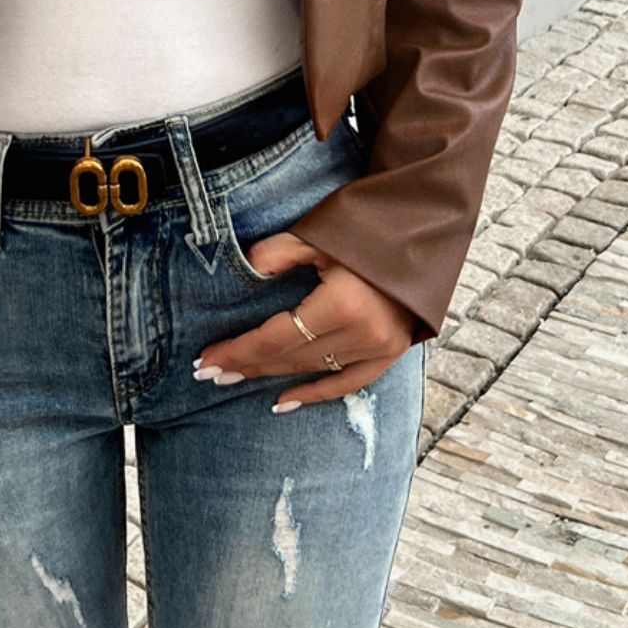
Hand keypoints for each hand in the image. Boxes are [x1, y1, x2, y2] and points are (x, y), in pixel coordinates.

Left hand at [195, 233, 416, 408]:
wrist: (422, 228)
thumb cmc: (366, 226)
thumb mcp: (318, 234)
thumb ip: (279, 253)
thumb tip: (248, 269)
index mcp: (341, 304)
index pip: (277, 337)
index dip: (239, 350)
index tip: (206, 360)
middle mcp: (362, 333)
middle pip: (291, 357)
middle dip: (248, 364)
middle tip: (209, 373)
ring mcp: (380, 346)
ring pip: (315, 369)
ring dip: (274, 376)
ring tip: (236, 379)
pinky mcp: (391, 351)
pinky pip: (348, 382)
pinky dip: (317, 393)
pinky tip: (285, 401)